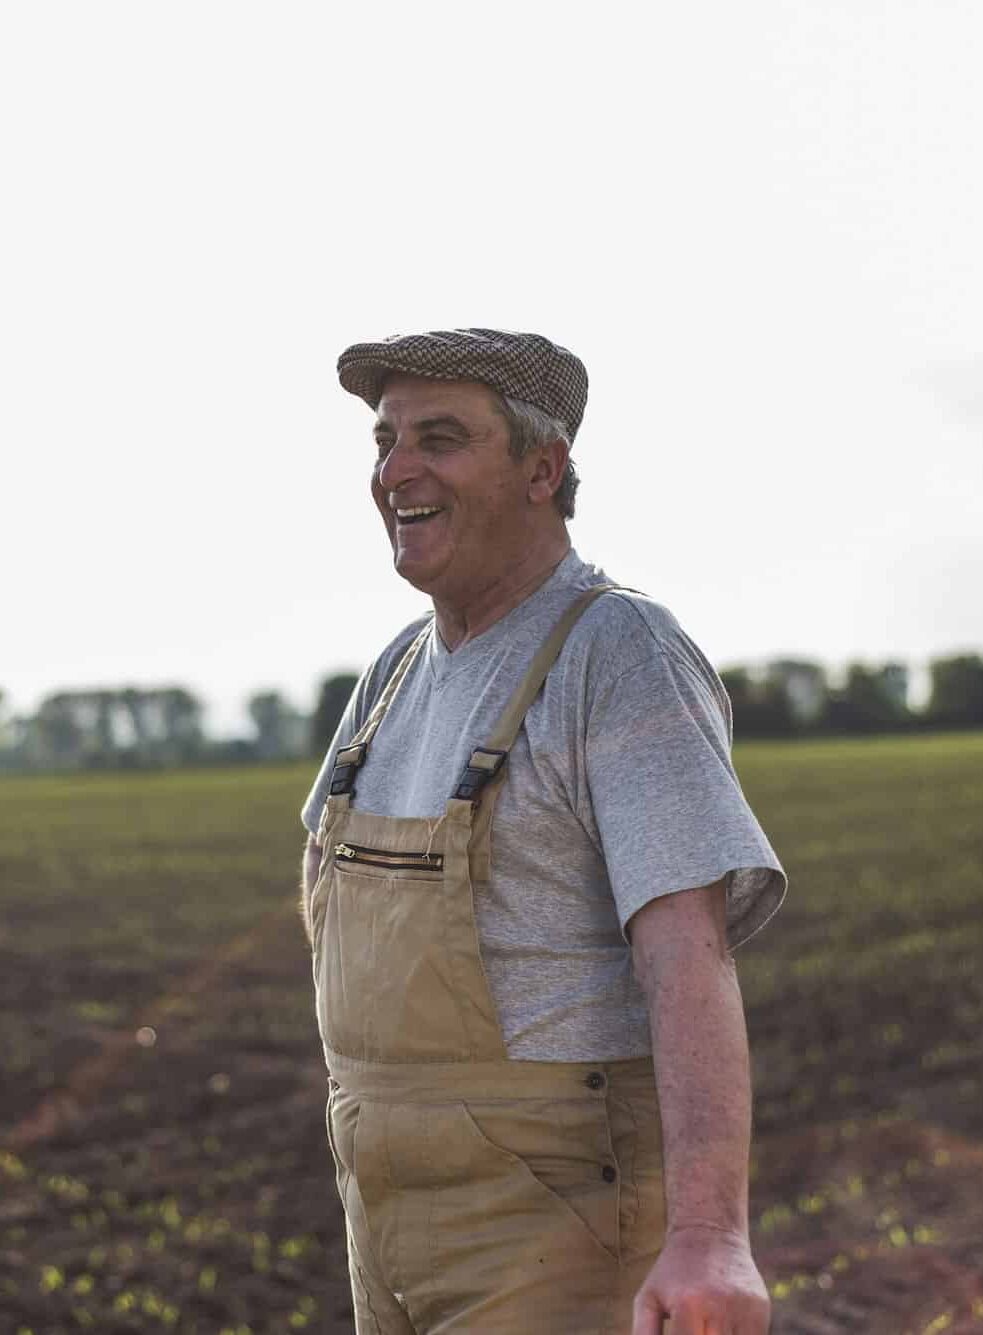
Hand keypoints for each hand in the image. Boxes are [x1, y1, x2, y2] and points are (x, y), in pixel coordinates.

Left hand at [631, 1225, 770, 1333]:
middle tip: (693, 1330)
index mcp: (688, 1305)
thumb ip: (644, 1333)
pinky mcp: (762, 1309)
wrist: (709, 1233)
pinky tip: (722, 1329)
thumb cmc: (672, 1272)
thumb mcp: (648, 1298)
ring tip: (706, 1326)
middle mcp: (720, 1306)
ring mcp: (745, 1308)